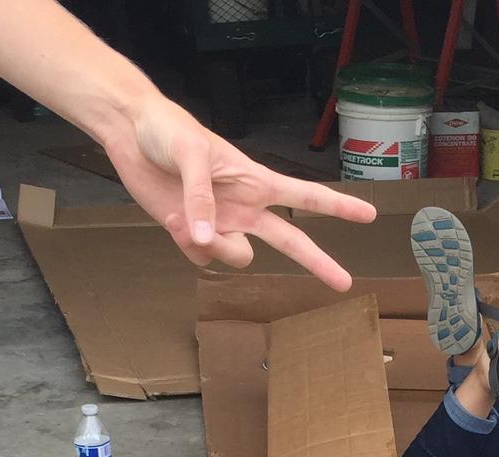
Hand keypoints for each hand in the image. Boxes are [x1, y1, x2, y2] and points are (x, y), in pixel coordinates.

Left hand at [101, 98, 376, 289]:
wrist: (129, 133)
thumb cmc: (167, 130)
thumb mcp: (191, 154)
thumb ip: (203, 198)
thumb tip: (208, 240)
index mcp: (256, 181)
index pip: (305, 197)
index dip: (338, 207)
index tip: (368, 215)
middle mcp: (245, 208)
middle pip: (291, 242)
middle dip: (318, 262)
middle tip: (345, 284)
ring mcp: (222, 224)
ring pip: (237, 258)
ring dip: (216, 247)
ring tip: (186, 216)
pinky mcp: (196, 235)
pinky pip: (203, 259)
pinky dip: (188, 244)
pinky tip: (174, 220)